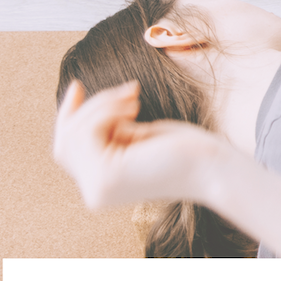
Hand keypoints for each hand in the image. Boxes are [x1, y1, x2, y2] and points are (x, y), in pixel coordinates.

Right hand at [53, 81, 225, 208]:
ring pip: (74, 134)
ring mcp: (98, 190)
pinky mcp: (106, 178)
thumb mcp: (140, 136)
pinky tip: (134, 107)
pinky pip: (87, 132)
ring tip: (136, 98)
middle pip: (66, 142)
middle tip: (129, 89)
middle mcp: (96, 194)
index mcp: (103, 186)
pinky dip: (107, 110)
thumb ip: (111, 131)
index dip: (68, 118)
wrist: (213, 164)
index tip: (76, 86)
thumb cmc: (187, 149)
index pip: (69, 151)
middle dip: (90, 107)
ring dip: (103, 105)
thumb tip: (83, 110)